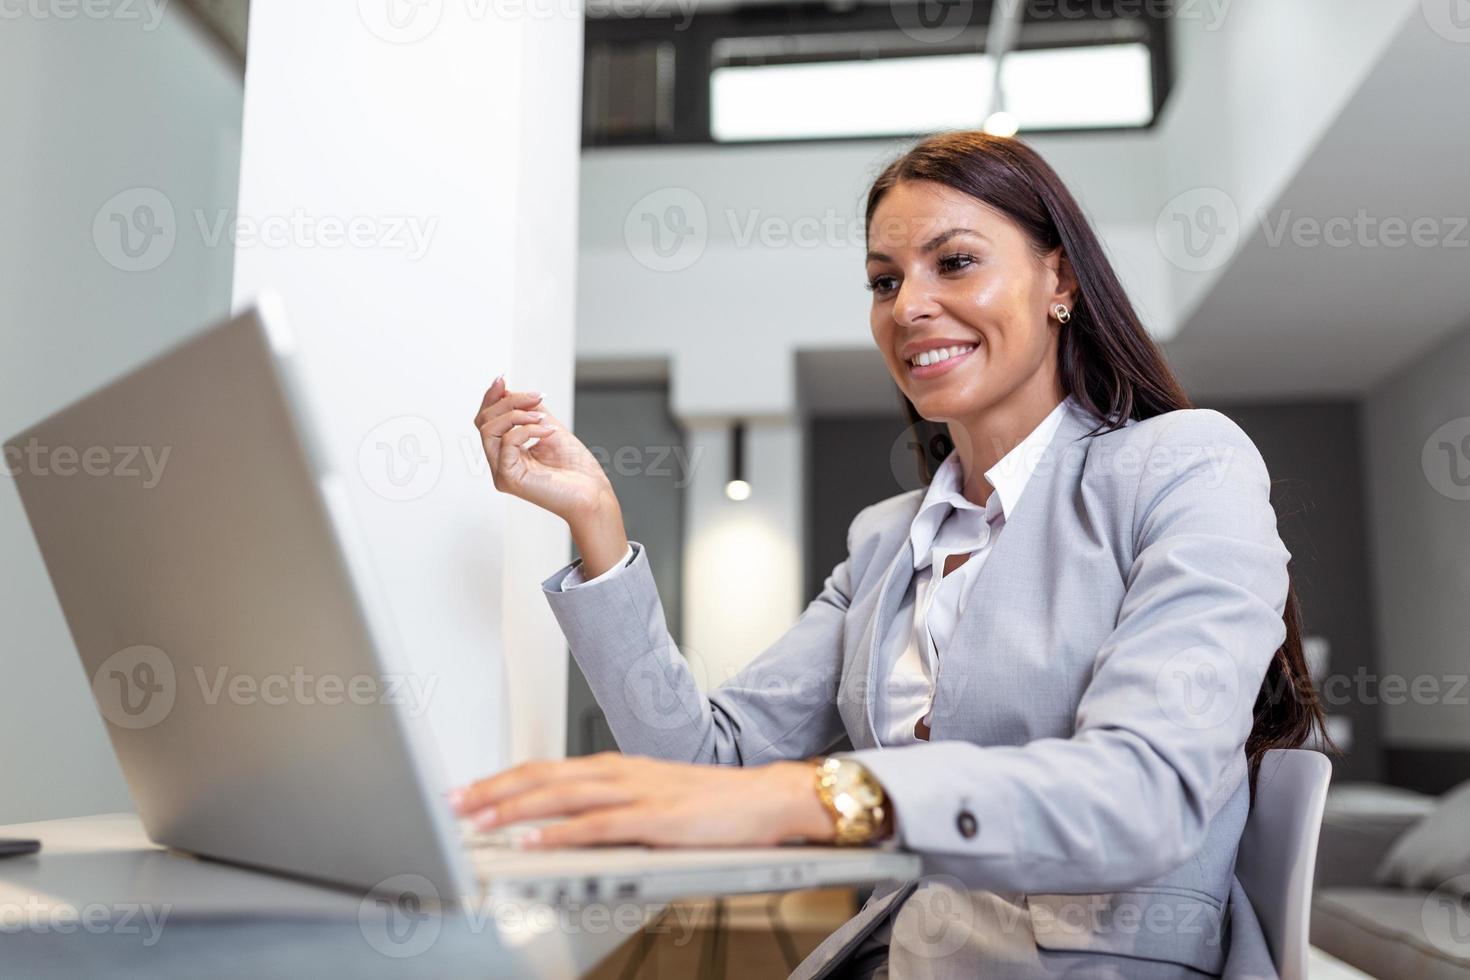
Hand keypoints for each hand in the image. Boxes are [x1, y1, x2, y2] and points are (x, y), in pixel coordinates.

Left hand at [450, 753, 835, 848]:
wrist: (765, 798)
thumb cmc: (710, 803)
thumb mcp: (647, 797)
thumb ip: (606, 806)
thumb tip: (561, 824)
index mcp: (613, 767)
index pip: (542, 769)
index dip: (498, 781)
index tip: (463, 793)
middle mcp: (618, 772)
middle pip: (541, 777)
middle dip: (491, 792)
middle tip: (452, 805)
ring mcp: (636, 793)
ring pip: (560, 796)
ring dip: (513, 809)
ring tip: (477, 821)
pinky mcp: (656, 819)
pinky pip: (598, 826)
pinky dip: (561, 833)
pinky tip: (535, 841)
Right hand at [474, 375, 612, 523]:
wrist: (592, 492)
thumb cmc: (576, 467)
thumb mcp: (548, 426)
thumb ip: (527, 410)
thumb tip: (505, 389)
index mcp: (506, 452)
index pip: (486, 420)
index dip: (491, 397)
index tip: (502, 378)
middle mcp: (499, 462)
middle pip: (484, 422)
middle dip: (509, 402)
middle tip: (537, 398)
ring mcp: (501, 472)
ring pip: (488, 430)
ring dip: (517, 414)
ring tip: (542, 417)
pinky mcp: (508, 478)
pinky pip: (507, 443)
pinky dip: (527, 430)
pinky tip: (548, 431)